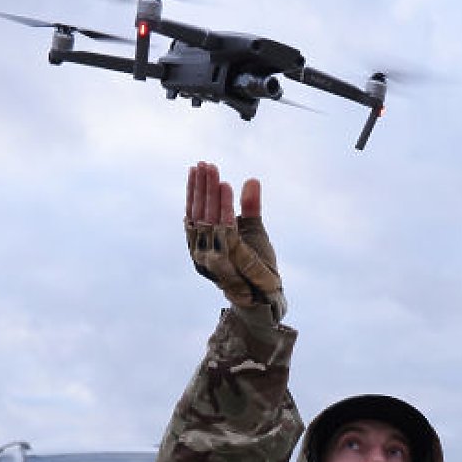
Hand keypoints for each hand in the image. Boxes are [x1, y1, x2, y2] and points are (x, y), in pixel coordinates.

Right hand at [184, 161, 282, 311]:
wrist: (267, 296)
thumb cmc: (256, 265)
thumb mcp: (253, 230)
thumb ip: (249, 207)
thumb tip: (252, 180)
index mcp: (202, 246)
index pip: (193, 213)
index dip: (195, 191)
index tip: (197, 167)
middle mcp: (202, 254)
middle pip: (198, 214)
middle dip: (202, 188)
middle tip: (205, 164)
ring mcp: (213, 261)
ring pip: (209, 221)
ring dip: (211, 195)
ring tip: (216, 174)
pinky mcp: (230, 264)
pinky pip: (225, 231)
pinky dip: (224, 209)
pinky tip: (227, 190)